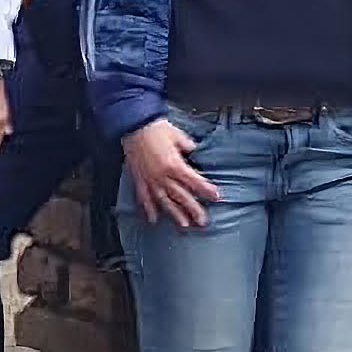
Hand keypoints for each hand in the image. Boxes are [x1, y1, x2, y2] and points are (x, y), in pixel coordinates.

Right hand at [121, 117, 215, 231]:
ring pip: (164, 201)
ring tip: (184, 225)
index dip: (206, 190)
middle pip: (181, 196)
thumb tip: (195, 153)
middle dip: (193, 209)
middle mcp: (162, 176)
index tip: (216, 197)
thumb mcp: (179, 136)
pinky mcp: (139, 179)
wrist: (134, 125)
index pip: (194, 181)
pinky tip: (153, 219)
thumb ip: (189, 147)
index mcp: (174, 165)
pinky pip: (144, 197)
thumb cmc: (157, 129)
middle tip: (203, 221)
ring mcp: (150, 179)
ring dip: (175, 214)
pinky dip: (148, 209)